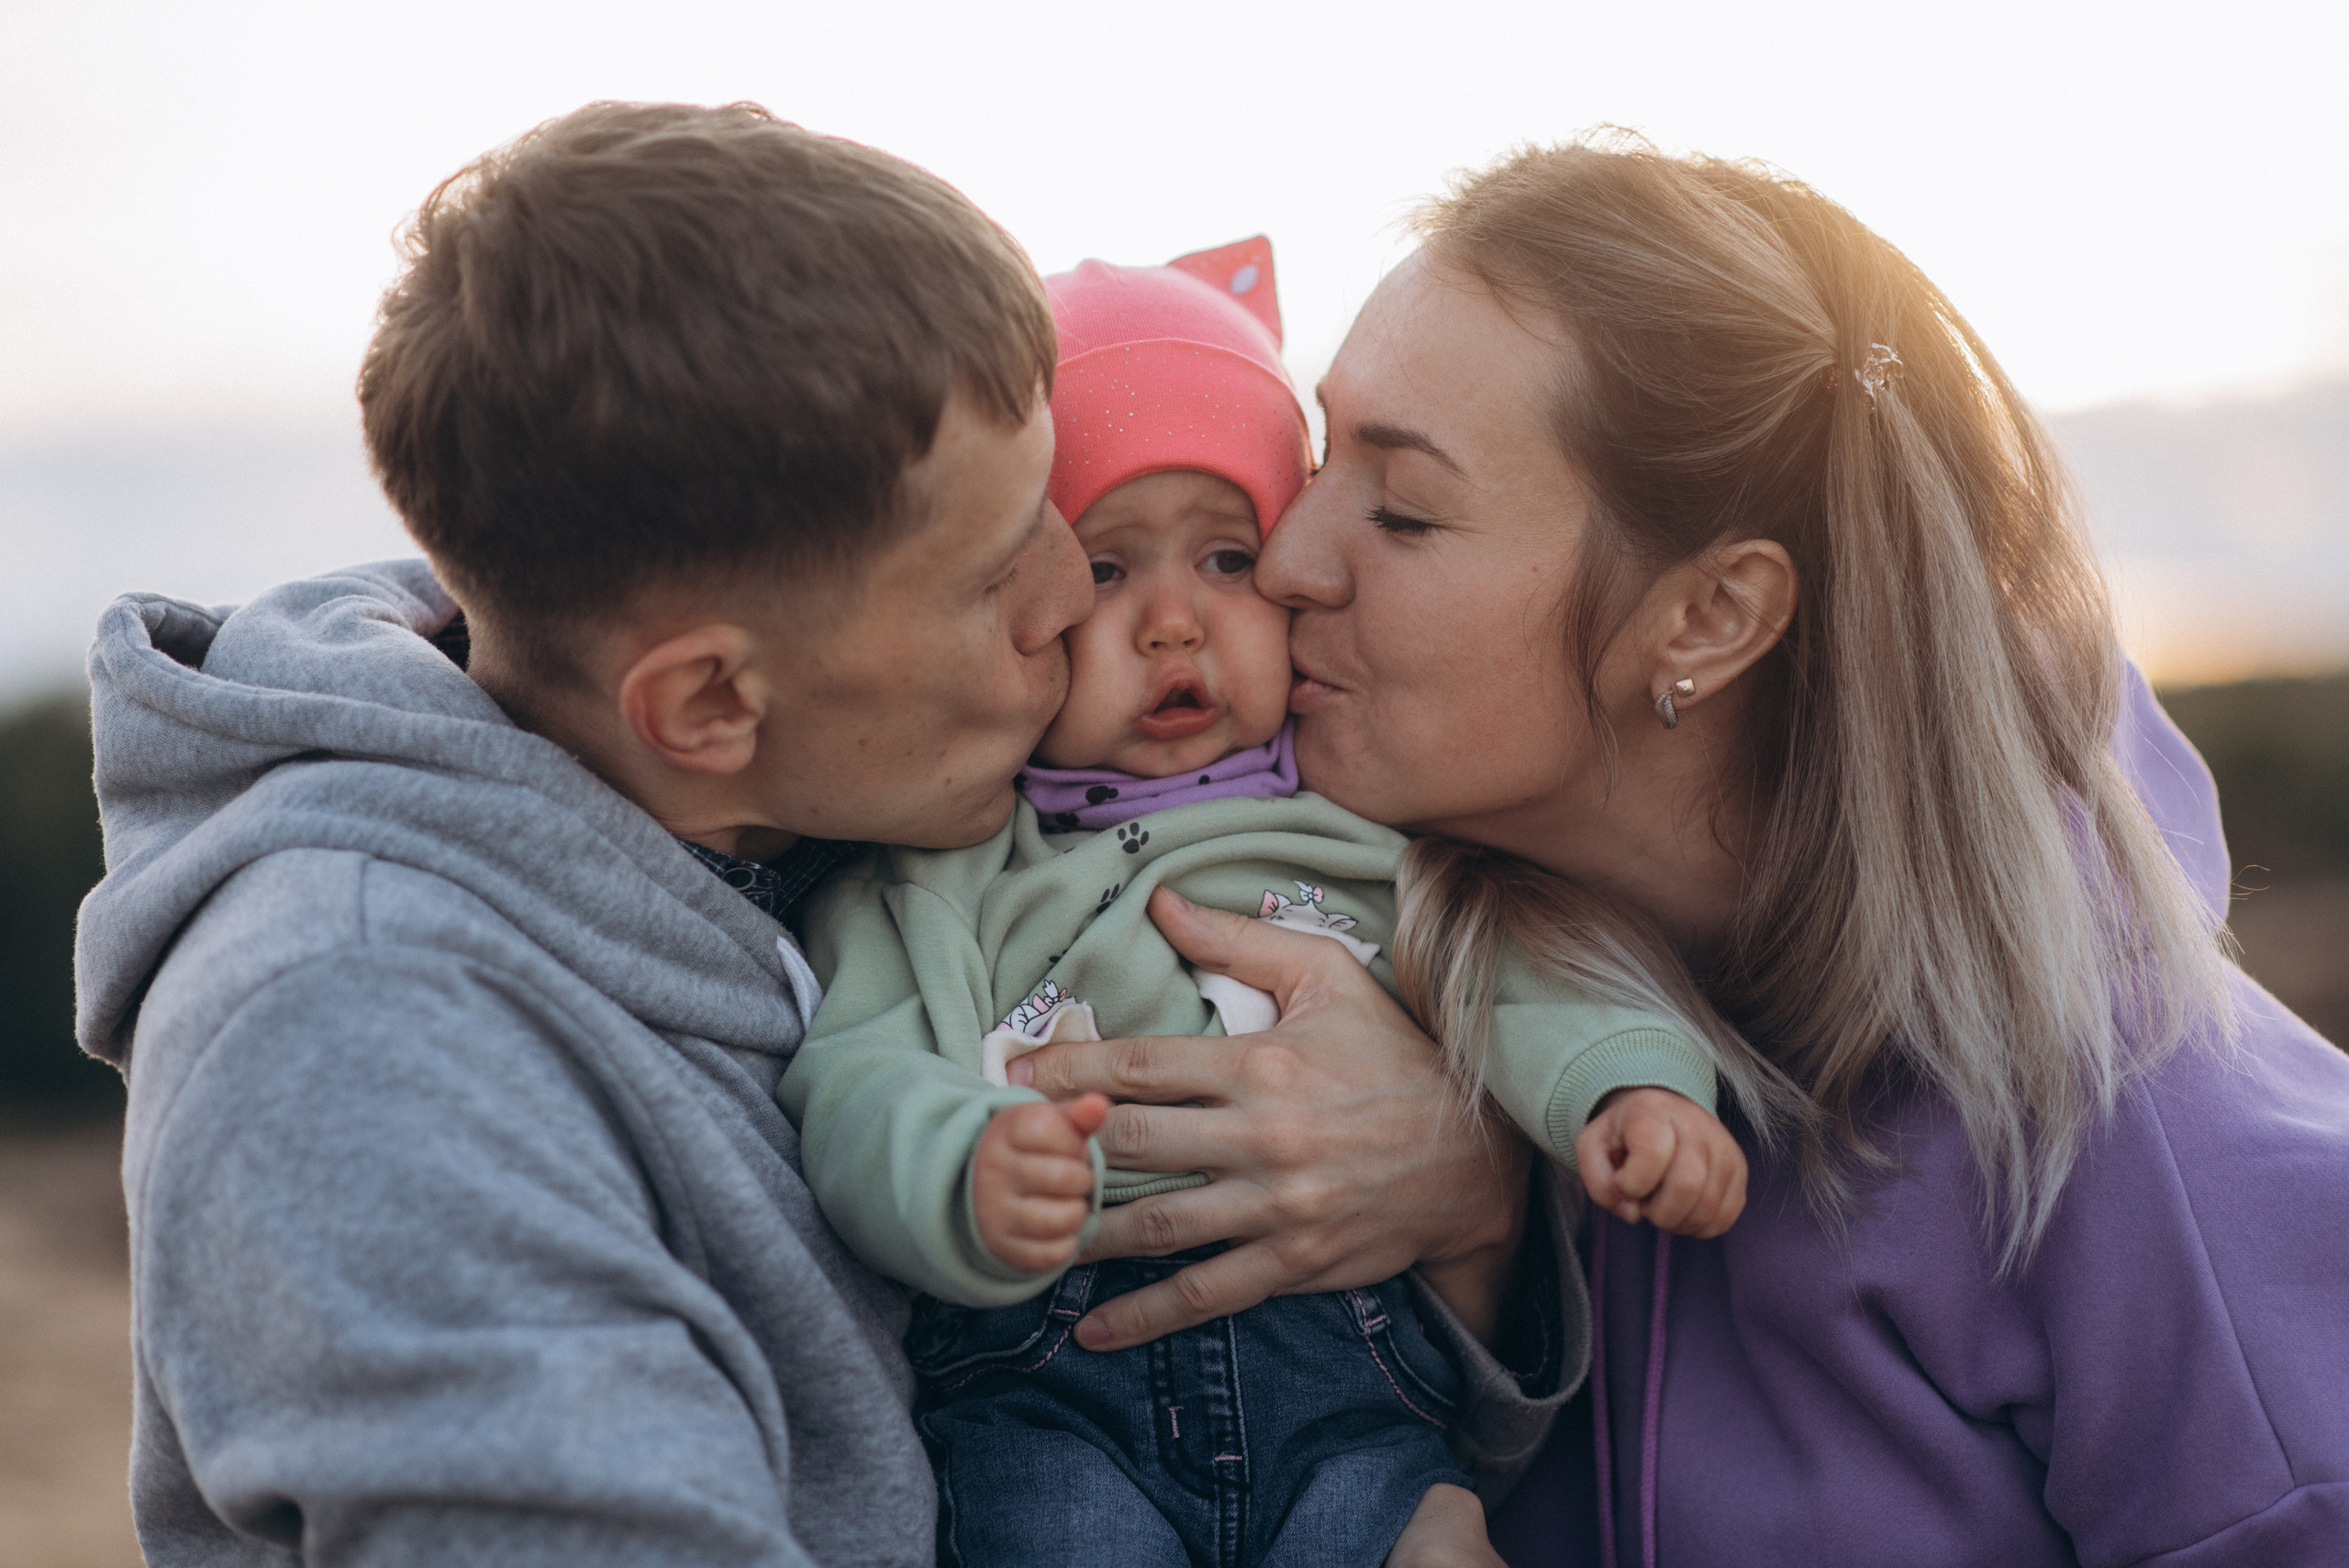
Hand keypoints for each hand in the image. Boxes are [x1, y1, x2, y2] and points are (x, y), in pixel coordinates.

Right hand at [971, 1093, 1110, 1273]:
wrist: (983, 1188)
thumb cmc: (1030, 1150)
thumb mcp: (1049, 1123)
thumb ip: (1078, 1114)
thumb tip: (1099, 1105)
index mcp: (1005, 1130)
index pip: (1050, 1129)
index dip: (1072, 1141)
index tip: (1065, 1146)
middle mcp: (993, 1170)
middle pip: (1065, 1176)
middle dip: (1082, 1178)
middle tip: (1073, 1178)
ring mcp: (993, 1211)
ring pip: (1061, 1219)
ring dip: (1076, 1212)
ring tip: (1067, 1202)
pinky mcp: (1002, 1248)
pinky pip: (1053, 1253)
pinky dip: (1066, 1242)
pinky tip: (1057, 1227)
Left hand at [1008, 887, 1530, 1351]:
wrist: (1474, 1158)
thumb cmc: (1394, 1055)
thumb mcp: (1330, 978)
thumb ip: (1241, 939)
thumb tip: (1161, 901)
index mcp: (1261, 1063)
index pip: (1142, 1064)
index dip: (1069, 1068)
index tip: (1014, 1076)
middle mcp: (1261, 1136)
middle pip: (1132, 1143)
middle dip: (1059, 1147)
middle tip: (1000, 1151)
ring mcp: (1275, 1206)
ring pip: (1156, 1224)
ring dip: (1082, 1230)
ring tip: (1026, 1229)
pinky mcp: (1291, 1262)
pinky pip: (1204, 1295)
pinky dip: (1143, 1316)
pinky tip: (1091, 1330)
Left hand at [1574, 1087, 1746, 1238]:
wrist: (1662, 1113)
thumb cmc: (1623, 1135)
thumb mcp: (1592, 1148)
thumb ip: (1599, 1183)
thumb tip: (1632, 1213)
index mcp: (1653, 1111)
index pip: (1652, 1153)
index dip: (1632, 1183)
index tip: (1623, 1183)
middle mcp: (1696, 1125)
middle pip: (1687, 1186)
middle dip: (1657, 1212)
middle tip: (1645, 1202)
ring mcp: (1723, 1147)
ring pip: (1708, 1207)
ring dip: (1677, 1222)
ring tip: (1662, 1204)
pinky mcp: (1738, 1169)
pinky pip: (1725, 1217)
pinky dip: (1699, 1226)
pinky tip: (1682, 1211)